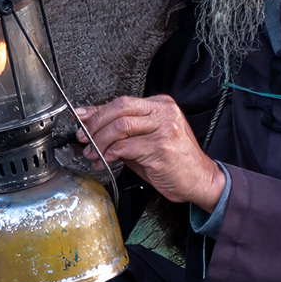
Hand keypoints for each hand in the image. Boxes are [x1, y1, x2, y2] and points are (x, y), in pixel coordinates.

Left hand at [74, 96, 225, 211]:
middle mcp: (164, 113)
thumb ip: (122, 131)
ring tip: (93, 154)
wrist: (200, 180)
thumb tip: (91, 126)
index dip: (97, 111)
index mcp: (161, 105)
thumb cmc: (174, 162)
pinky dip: (109, 155)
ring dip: (99, 142)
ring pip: (120, 127)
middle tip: (83, 139)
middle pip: (119, 109)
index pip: (122, 102)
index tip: (80, 120)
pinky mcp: (160, 147)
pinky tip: (105, 162)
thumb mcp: (146, 140)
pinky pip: (125, 147)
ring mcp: (164, 129)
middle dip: (95, 125)